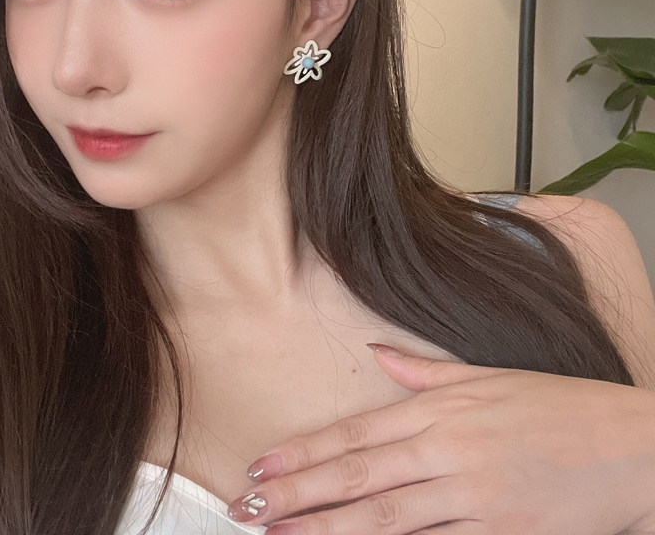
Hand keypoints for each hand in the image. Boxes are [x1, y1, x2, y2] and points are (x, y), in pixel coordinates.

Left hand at [225, 344, 654, 534]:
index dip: (305, 451)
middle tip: (251, 507)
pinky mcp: (500, 534)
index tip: (264, 464)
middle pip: (358, 477)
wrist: (632, 446)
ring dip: (328, 528)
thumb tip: (376, 352)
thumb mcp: (488, 375)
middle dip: (299, 494)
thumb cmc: (559, 406)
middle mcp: (446, 451)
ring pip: (385, 518)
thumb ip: (424, 371)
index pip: (355, 434)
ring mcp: (472, 497)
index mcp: (440, 410)